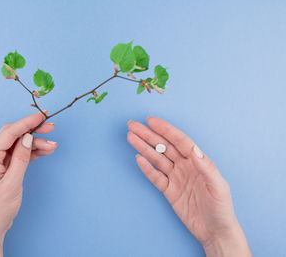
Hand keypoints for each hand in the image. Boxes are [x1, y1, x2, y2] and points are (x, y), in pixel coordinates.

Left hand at [0, 112, 56, 256]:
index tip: (41, 116)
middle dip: (33, 130)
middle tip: (51, 127)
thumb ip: (21, 159)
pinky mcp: (4, 167)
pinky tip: (45, 151)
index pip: (9, 133)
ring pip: (19, 144)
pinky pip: (19, 154)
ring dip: (35, 143)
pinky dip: (32, 152)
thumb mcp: (12, 183)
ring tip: (53, 145)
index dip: (26, 122)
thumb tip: (27, 138)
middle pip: (14, 135)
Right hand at [127, 117, 250, 256]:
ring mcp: (176, 178)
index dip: (165, 130)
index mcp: (198, 161)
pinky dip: (146, 168)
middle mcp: (185, 166)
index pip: (179, 141)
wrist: (215, 232)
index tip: (151, 121)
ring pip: (157, 158)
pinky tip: (138, 158)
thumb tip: (194, 150)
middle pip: (164, 146)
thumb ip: (207, 168)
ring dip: (144, 147)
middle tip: (133, 125)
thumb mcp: (218, 188)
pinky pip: (155, 177)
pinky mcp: (169, 191)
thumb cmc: (221, 209)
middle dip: (148, 135)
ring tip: (131, 137)